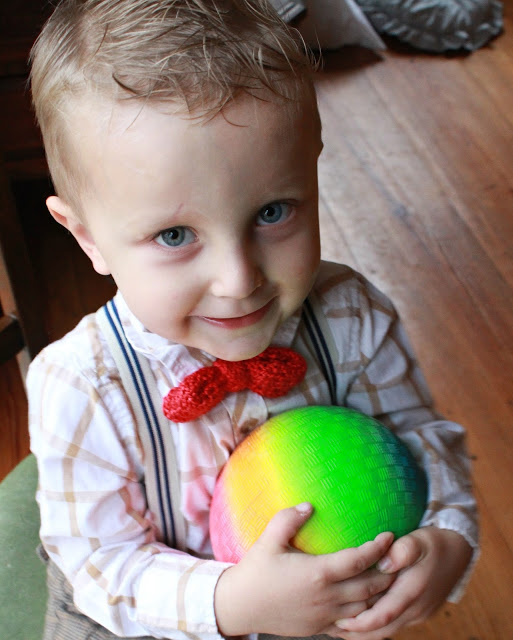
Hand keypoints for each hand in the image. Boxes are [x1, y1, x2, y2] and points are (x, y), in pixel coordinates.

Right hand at [214, 503, 394, 636]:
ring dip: (380, 594)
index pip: (359, 560)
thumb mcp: (268, 539)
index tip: (390, 534)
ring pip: (365, 608)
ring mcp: (325, 615)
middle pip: (370, 586)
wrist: (240, 607)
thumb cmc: (254, 570)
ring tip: (390, 578)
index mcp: (318, 573)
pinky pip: (351, 625)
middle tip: (399, 556)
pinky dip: (365, 615)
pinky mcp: (320, 628)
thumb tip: (309, 505)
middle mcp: (327, 597)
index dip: (378, 547)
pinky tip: (370, 605)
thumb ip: (289, 519)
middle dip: (388, 572)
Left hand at [334, 527, 472, 639]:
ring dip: (368, 631)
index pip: (384, 615)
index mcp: (413, 591)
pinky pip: (396, 623)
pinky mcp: (420, 611)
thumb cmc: (433, 541)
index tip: (340, 622)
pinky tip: (363, 619)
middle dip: (359, 633)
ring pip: (390, 629)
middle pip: (384, 629)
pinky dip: (379, 625)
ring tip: (342, 628)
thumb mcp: (418, 539)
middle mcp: (417, 607)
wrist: (459, 549)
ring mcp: (420, 612)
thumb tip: (384, 563)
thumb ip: (402, 551)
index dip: (361, 623)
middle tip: (333, 628)